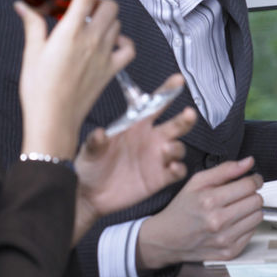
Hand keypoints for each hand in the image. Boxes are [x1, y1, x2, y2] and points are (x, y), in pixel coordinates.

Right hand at [18, 0, 134, 160]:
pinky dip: (124, 42)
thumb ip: (32, 25)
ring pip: (118, 24)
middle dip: (100, 1)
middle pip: (109, 7)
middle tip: (84, 7)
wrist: (54, 120)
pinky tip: (113, 43)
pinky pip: (129, 49)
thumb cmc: (39, 89)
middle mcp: (92, 40)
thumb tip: (23, 7)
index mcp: (69, 32)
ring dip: (109, 19)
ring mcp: (105, 55)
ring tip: (92, 25)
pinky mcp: (112, 70)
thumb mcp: (31, 53)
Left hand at [72, 77, 196, 242]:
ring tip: (166, 150)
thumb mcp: (88, 153)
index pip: (155, 105)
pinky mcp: (160, 178)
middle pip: (176, 125)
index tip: (178, 81)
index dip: (167, 92)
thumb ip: (95, 143)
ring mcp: (157, 159)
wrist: (89, 196)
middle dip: (185, 119)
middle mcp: (151, 140)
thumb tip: (98, 133)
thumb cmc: (89, 167)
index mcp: (135, 127)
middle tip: (188, 114)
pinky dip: (178, 169)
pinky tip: (172, 168)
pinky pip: (177, 171)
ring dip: (176, 147)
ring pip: (179, 148)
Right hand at [135, 156, 263, 270]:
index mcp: (209, 201)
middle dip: (252, 194)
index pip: (249, 186)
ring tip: (236, 208)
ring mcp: (224, 239)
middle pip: (257, 201)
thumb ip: (225, 170)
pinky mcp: (229, 251)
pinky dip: (246, 225)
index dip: (254, 180)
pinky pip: (253, 232)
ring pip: (258, 216)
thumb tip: (248, 162)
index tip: (253, 180)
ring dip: (251, 210)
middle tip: (241, 195)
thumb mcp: (196, 182)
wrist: (166, 239)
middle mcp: (218, 221)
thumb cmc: (181, 210)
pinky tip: (233, 222)